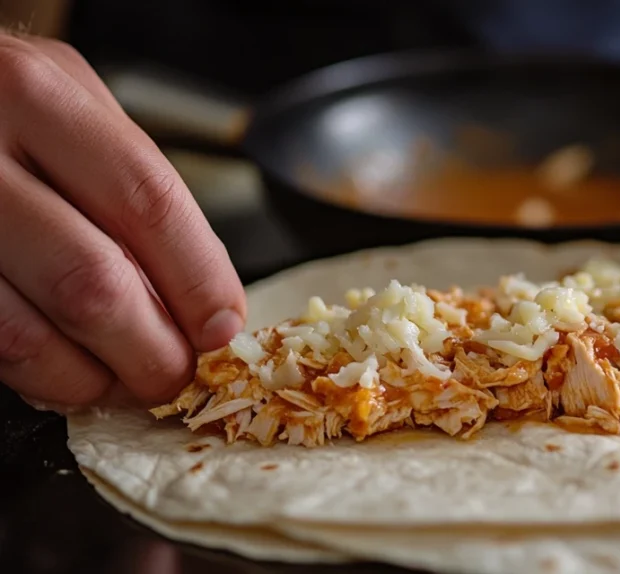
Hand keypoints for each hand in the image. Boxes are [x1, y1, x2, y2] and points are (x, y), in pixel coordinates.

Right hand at [0, 34, 245, 408]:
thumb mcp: (69, 109)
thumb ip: (133, 190)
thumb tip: (206, 299)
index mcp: (37, 96)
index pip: (148, 203)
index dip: (199, 280)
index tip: (222, 325)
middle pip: (94, 283)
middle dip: (152, 351)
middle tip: (177, 371)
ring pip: (29, 337)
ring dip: (94, 379)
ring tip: (124, 378)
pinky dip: (40, 378)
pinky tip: (66, 368)